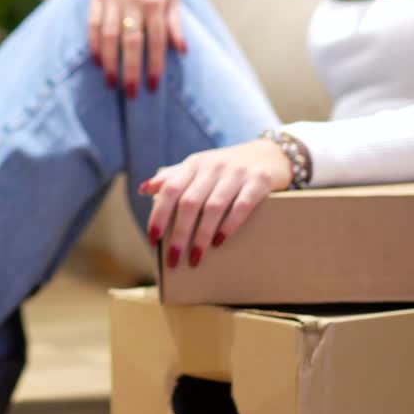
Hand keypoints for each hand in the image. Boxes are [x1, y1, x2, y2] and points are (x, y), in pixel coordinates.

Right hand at [88, 0, 186, 98]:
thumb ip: (176, 22)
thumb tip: (182, 51)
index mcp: (154, 1)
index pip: (156, 40)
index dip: (155, 65)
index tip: (153, 86)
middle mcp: (132, 0)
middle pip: (131, 42)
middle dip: (131, 70)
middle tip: (131, 93)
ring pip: (108, 36)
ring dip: (110, 62)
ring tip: (112, 82)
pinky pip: (92, 25)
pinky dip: (94, 45)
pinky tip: (97, 61)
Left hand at [138, 139, 293, 268]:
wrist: (269, 155)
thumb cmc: (226, 168)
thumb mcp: (198, 167)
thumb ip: (173, 177)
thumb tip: (143, 188)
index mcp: (194, 164)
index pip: (170, 189)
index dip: (159, 214)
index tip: (153, 239)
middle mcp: (213, 166)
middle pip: (190, 203)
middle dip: (180, 234)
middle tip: (173, 259)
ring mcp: (237, 173)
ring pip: (213, 207)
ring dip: (202, 236)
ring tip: (195, 258)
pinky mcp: (259, 181)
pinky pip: (242, 206)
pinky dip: (229, 225)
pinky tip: (220, 242)